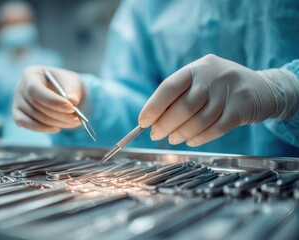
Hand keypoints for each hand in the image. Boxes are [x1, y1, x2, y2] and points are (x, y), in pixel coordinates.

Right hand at [12, 66, 82, 131]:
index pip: (35, 89)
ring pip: (34, 116)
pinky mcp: (18, 115)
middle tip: (76, 118)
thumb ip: (73, 90)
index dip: (52, 100)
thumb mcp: (72, 81)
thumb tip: (73, 101)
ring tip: (73, 122)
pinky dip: (43, 128)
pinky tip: (58, 128)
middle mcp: (20, 87)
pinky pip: (27, 124)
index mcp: (30, 74)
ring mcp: (17, 102)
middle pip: (35, 104)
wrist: (59, 90)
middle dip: (58, 114)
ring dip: (55, 122)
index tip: (71, 108)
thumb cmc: (64, 83)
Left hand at [138, 54, 275, 146]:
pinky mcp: (241, 109)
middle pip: (183, 107)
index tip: (142, 122)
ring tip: (173, 139)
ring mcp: (228, 92)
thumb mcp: (199, 81)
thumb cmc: (219, 87)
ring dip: (181, 133)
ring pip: (199, 120)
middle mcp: (212, 76)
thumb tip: (152, 121)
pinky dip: (200, 138)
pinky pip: (216, 129)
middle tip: (156, 135)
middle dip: (165, 125)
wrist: (262, 87)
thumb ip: (178, 97)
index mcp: (196, 68)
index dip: (153, 106)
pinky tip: (190, 141)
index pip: (168, 87)